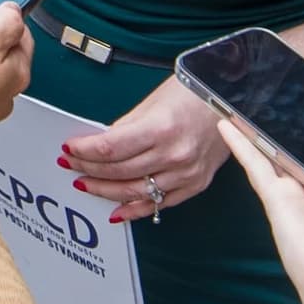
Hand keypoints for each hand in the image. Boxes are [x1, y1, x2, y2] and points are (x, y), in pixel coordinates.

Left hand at [61, 76, 230, 223]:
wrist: (234, 100)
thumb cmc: (194, 93)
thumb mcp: (154, 102)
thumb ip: (126, 126)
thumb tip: (100, 144)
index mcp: (161, 128)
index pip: (110, 147)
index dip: (84, 150)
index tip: (68, 149)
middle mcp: (174, 154)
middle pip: (118, 171)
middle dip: (88, 168)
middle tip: (69, 166)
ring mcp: (186, 173)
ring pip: (134, 191)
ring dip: (104, 191)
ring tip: (84, 185)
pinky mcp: (196, 184)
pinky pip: (160, 204)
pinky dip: (135, 209)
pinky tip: (116, 210)